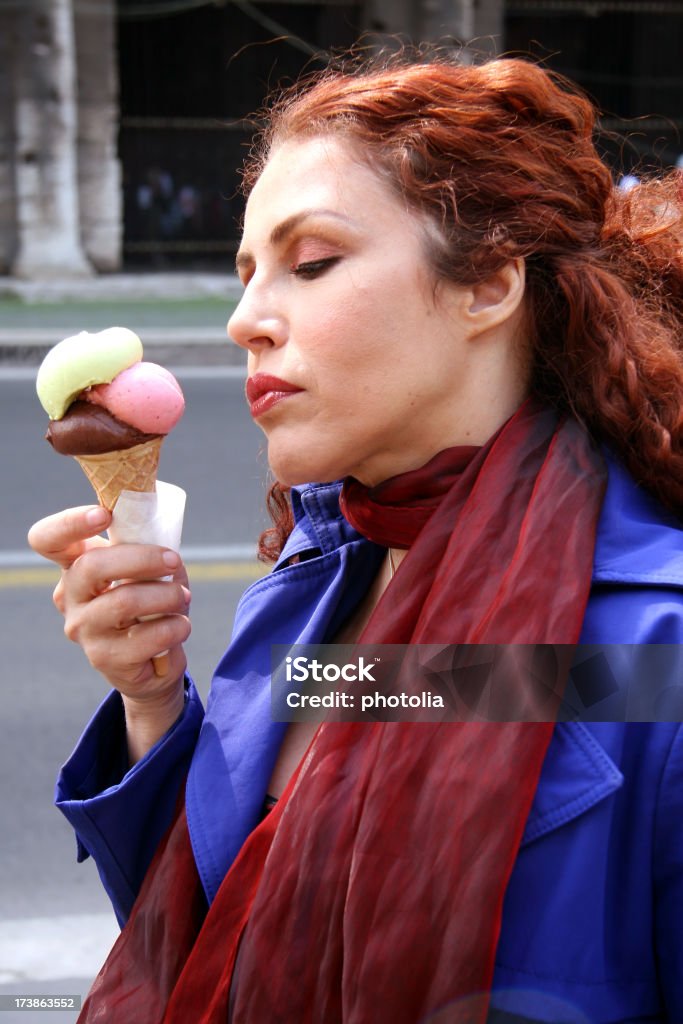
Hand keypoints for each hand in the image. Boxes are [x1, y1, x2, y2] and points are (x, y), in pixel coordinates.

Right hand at [27, 506, 191, 748]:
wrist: (155, 661)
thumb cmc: (150, 603)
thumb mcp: (146, 570)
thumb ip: (147, 549)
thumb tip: (163, 546)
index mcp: (75, 564)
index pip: (48, 538)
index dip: (70, 523)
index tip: (104, 515)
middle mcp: (70, 596)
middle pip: (91, 566)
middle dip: (142, 558)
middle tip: (173, 560)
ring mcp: (83, 629)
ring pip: (124, 602)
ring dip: (166, 595)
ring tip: (183, 597)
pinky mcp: (104, 658)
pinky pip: (147, 637)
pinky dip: (175, 626)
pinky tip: (180, 626)